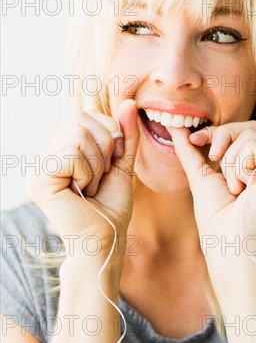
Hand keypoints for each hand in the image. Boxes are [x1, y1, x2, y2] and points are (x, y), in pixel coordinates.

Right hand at [25, 99, 139, 252]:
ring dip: (96, 164)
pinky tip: (81, 193)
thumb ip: (125, 134)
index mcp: (60, 151)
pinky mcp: (38, 180)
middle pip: (81, 120)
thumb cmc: (112, 207)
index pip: (85, 116)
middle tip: (98, 179)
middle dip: (104, 150)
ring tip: (89, 188)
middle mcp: (44, 156)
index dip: (108, 137)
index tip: (107, 168)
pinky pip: (72, 153)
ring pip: (78, 134)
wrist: (106, 239)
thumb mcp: (123, 163)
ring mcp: (37, 168)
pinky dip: (87, 172)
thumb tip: (130, 102)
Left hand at [168, 121, 255, 249]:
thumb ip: (190, 149)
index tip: (194, 139)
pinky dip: (239, 167)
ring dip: (229, 162)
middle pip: (248, 127)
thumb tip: (173, 125)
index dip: (218, 132)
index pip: (243, 132)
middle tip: (214, 161)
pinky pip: (253, 147)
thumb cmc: (215, 217)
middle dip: (222, 139)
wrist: (226, 240)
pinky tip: (245, 190)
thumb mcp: (200, 174)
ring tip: (235, 188)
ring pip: (249, 135)